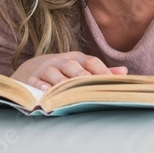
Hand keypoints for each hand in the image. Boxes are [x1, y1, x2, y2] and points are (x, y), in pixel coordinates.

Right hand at [11, 52, 127, 90]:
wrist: (29, 69)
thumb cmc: (61, 71)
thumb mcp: (79, 67)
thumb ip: (100, 72)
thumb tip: (124, 72)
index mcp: (75, 58)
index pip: (90, 61)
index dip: (101, 71)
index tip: (111, 83)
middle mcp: (60, 61)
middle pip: (72, 66)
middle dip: (81, 76)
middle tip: (90, 86)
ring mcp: (44, 69)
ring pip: (53, 74)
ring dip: (61, 83)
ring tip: (69, 92)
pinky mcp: (29, 79)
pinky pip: (35, 83)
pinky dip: (40, 88)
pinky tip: (46, 94)